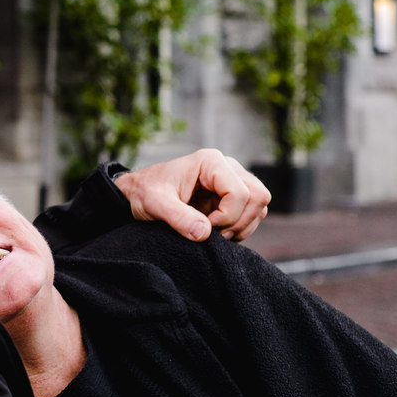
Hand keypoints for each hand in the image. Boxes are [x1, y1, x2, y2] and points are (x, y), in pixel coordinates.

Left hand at [113, 149, 270, 241]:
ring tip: (215, 234)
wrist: (137, 194)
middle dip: (239, 221)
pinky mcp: (231, 196)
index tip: (205, 226)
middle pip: (259, 196)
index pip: (241, 192)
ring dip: (242, 226)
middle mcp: (226, 167)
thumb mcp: (155, 204)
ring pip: (259, 206)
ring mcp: (231, 181)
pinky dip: (240, 228)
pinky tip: (217, 233)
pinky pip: (251, 214)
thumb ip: (177, 217)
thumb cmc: (144, 192)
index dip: (228, 216)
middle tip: (214, 233)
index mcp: (210, 162)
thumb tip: (204, 233)